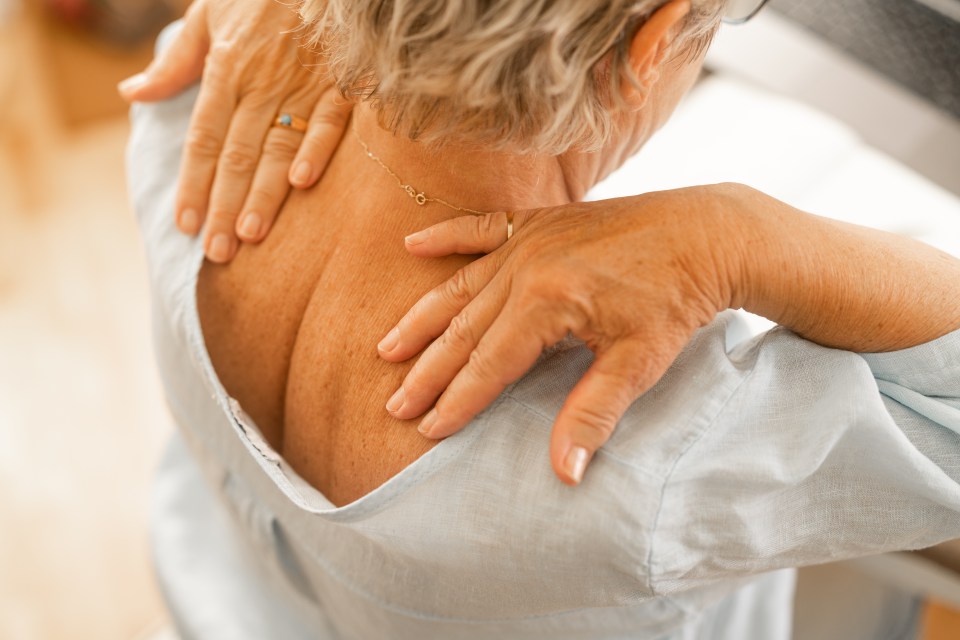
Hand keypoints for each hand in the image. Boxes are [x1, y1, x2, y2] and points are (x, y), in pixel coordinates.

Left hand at [118, 0, 351, 262]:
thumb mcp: (207, 16)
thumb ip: (175, 63)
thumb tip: (131, 94)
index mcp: (226, 69)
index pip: (204, 139)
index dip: (193, 184)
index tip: (186, 224)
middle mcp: (262, 82)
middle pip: (237, 154)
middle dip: (224, 205)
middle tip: (216, 250)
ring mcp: (304, 84)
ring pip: (278, 146)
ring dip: (264, 192)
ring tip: (250, 234)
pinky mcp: (343, 84)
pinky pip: (330, 120)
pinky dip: (318, 148)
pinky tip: (303, 183)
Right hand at [378, 186, 742, 484]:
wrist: (706, 231)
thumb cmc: (676, 299)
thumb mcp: (638, 361)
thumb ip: (593, 413)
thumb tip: (564, 473)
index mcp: (547, 301)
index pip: (488, 365)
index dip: (457, 402)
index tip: (426, 430)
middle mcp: (526, 265)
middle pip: (464, 330)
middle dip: (428, 372)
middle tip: (394, 404)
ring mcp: (530, 238)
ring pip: (461, 286)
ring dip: (422, 319)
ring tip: (387, 348)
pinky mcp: (540, 220)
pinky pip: (480, 228)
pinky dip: (445, 237)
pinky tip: (413, 245)